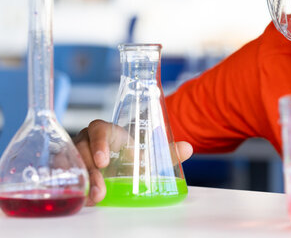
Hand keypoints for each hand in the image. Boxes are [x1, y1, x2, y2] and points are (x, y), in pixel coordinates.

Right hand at [73, 119, 193, 204]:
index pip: (98, 129)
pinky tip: (81, 199)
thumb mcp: (145, 153)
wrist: (114, 162)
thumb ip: (166, 152)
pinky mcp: (67, 170)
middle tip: (100, 190)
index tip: (104, 160)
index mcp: (106, 132)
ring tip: (94, 198)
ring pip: (70, 165)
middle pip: (81, 150)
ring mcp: (74, 155)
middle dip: (90, 171)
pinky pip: (63, 176)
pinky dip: (71, 187)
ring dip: (82, 182)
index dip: (99, 142)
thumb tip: (188, 148)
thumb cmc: (128, 153)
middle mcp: (86, 141)